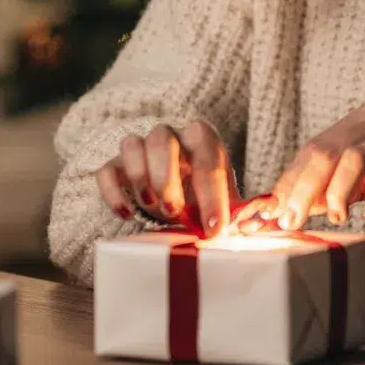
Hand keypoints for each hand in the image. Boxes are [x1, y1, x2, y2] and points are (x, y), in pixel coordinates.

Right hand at [96, 121, 237, 236]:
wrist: (177, 195)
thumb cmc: (204, 197)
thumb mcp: (226, 203)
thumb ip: (240, 213)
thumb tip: (258, 225)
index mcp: (203, 139)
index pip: (208, 159)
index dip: (213, 195)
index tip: (215, 229)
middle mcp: (170, 135)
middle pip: (161, 138)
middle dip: (166, 177)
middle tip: (174, 210)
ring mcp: (140, 147)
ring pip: (131, 145)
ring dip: (140, 179)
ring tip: (153, 207)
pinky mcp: (115, 165)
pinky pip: (105, 170)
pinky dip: (113, 193)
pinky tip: (127, 214)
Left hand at [264, 102, 364, 230]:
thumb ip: (330, 191)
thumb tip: (285, 211)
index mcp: (361, 119)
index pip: (316, 147)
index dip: (292, 180)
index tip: (274, 212)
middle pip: (332, 150)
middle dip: (308, 188)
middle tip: (293, 220)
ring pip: (361, 155)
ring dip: (341, 190)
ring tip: (337, 217)